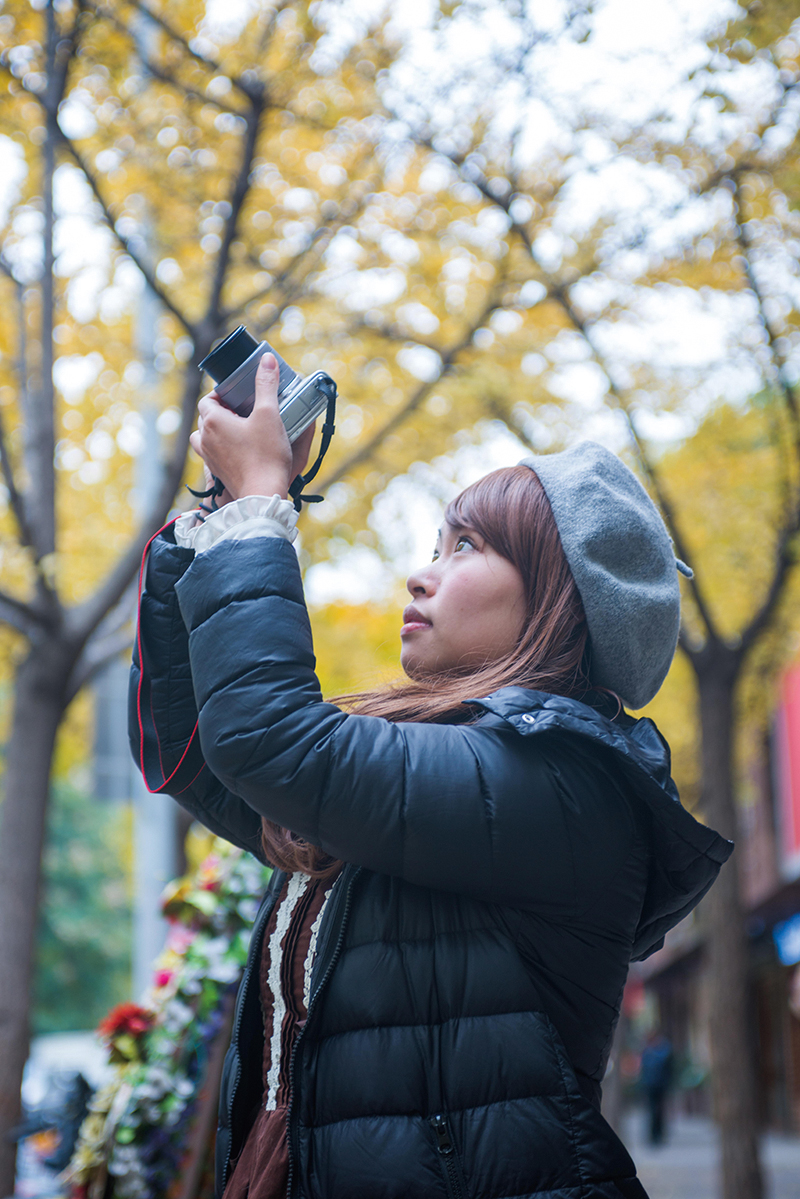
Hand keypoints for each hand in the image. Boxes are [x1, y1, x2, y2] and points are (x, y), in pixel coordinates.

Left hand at [189, 353, 316, 499]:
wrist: (262, 494)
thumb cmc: (265, 455)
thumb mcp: (270, 414)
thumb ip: (267, 385)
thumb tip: (267, 360)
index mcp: (213, 421)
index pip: (207, 400)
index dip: (221, 394)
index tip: (237, 395)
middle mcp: (205, 439)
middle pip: (205, 418)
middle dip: (220, 411)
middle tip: (242, 410)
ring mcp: (209, 458)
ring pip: (203, 438)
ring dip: (216, 431)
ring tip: (237, 430)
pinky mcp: (217, 473)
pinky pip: (212, 455)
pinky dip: (220, 448)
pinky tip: (239, 449)